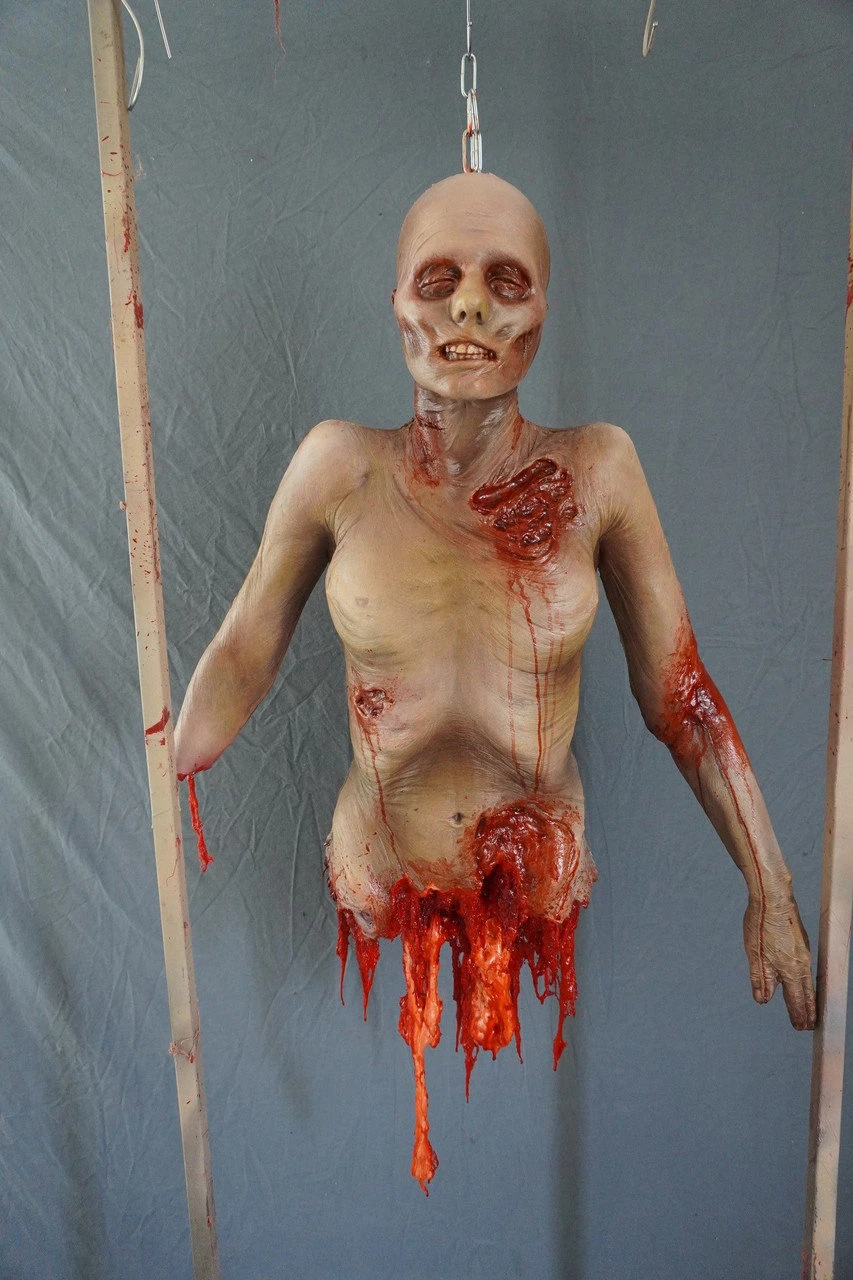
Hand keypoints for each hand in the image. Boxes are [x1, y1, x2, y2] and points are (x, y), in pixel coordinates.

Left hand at [743, 892, 815, 1029]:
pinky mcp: (802, 943)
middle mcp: (801, 963)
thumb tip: (763, 999)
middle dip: (807, 1010)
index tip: (800, 1027)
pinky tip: (802, 983)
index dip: (797, 1013)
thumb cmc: (761, 923)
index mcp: (790, 968)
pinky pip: (806, 969)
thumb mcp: (755, 953)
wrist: (773, 897)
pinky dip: (806, 982)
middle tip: (808, 1025)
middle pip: (806, 993)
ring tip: (809, 1009)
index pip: (795, 998)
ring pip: (808, 981)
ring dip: (808, 997)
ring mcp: (803, 952)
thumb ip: (760, 978)